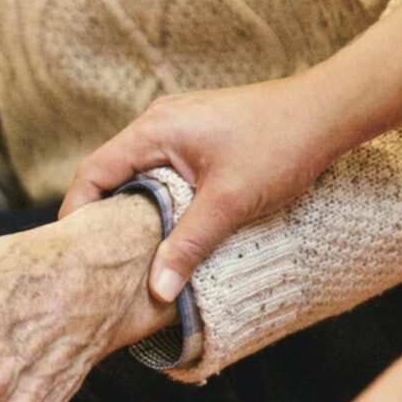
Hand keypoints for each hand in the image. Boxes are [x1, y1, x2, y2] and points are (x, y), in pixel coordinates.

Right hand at [61, 70, 356, 302]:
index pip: (93, 171)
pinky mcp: (200, 136)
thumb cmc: (280, 145)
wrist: (328, 112)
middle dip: (102, 216)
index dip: (77, 212)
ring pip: (139, 173)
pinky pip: (163, 169)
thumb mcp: (229, 202)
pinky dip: (158, 198)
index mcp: (155, 130)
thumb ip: (188, 244)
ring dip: (134, 208)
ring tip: (131, 251)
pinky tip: (169, 228)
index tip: (73, 251)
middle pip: (111, 173)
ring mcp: (180, 126)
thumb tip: (157, 289)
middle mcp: (160, 122)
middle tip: (99, 259)